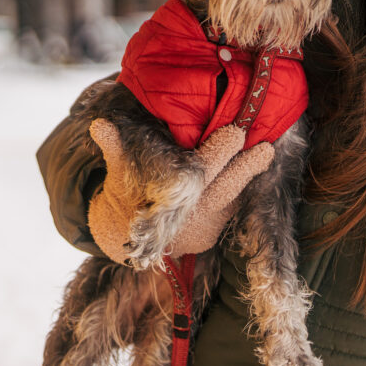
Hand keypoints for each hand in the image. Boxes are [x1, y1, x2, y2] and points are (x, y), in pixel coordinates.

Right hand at [87, 120, 273, 264]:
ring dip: (251, 178)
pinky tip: (259, 167)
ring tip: (268, 152)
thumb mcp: (120, 172)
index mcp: (171, 196)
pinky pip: (234, 210)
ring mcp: (205, 225)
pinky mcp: (215, 232)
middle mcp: (191, 212)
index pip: (200, 171)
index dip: (220, 154)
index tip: (236, 133)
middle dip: (246, 168)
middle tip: (266, 147)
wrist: (129, 240)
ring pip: (234, 199)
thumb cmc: (129, 193)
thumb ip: (115, 147)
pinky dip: (247, 190)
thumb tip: (97, 125)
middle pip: (225, 187)